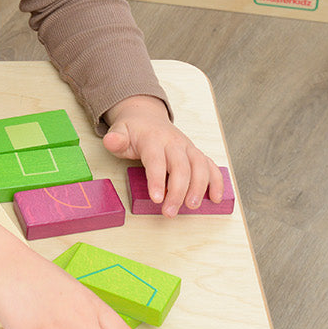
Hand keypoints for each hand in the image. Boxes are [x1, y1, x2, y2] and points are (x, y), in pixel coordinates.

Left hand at [102, 94, 223, 216]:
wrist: (146, 116)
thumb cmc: (132, 131)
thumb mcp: (118, 132)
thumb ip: (115, 139)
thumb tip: (111, 141)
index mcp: (152, 139)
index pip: (156, 160)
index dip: (157, 180)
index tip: (157, 199)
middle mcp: (173, 142)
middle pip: (180, 167)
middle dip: (177, 191)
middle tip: (170, 211)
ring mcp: (187, 148)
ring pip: (199, 166)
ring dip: (199, 188)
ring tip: (192, 207)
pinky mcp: (196, 154)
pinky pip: (210, 166)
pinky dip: (216, 181)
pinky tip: (215, 198)